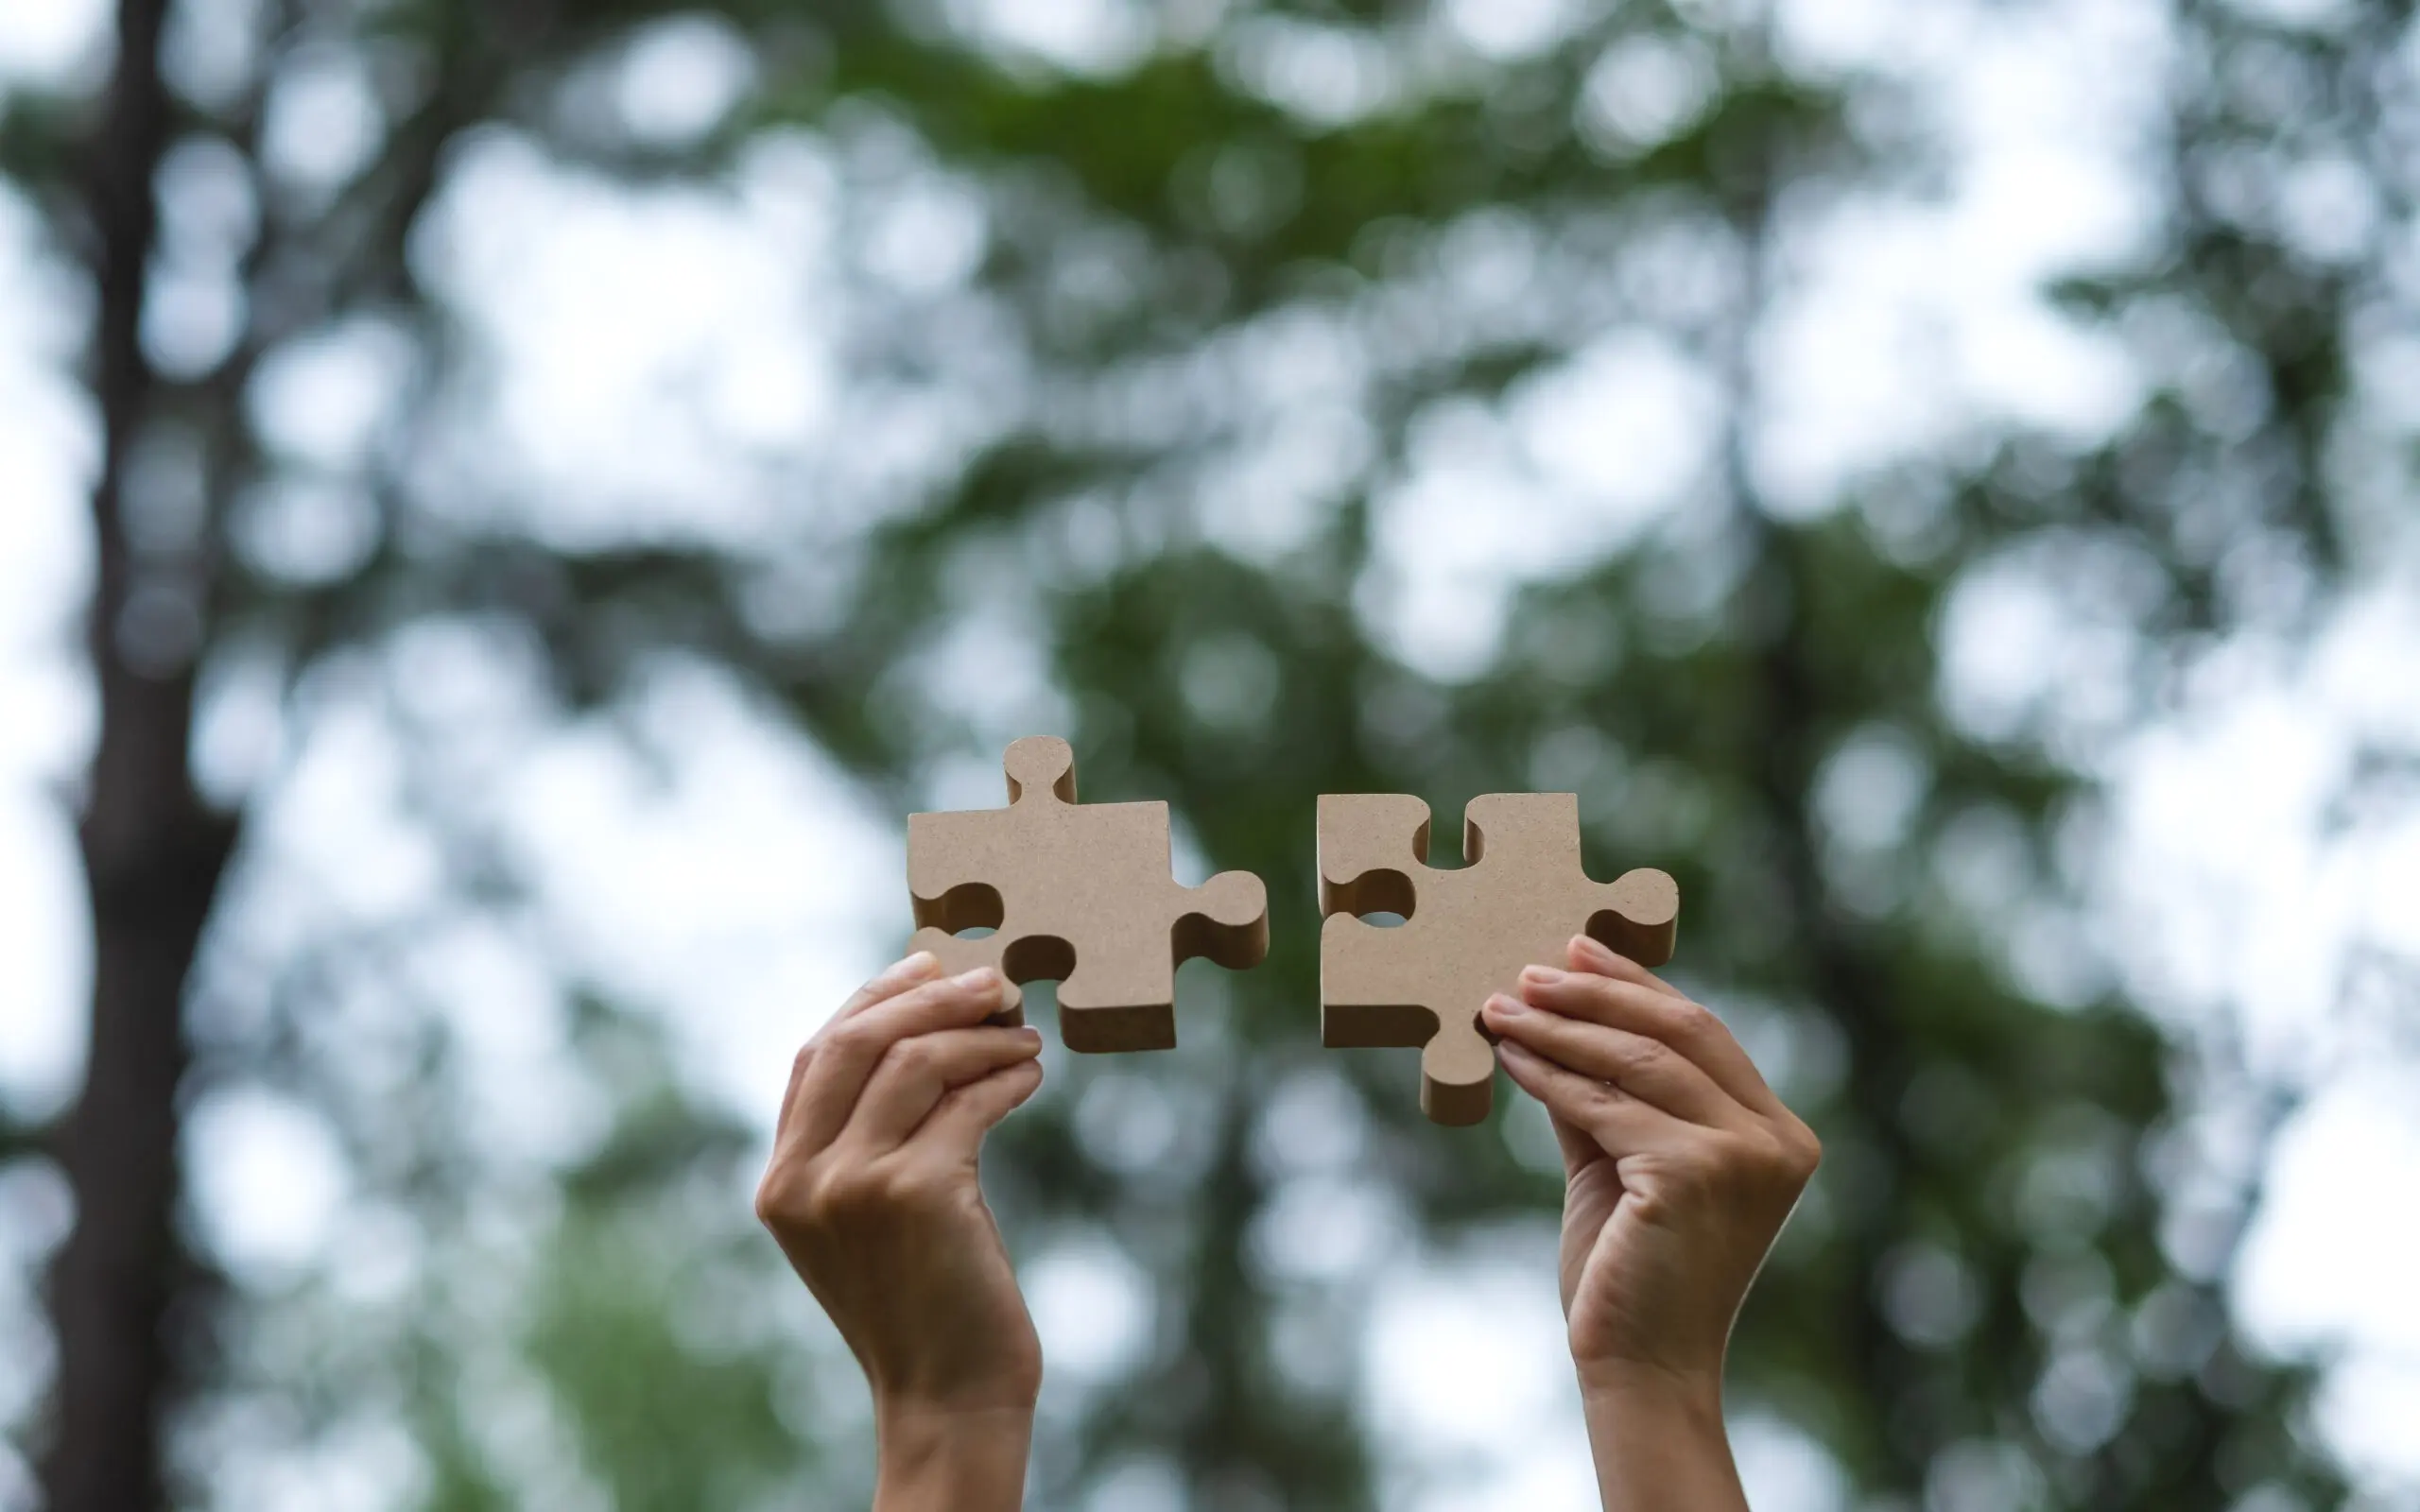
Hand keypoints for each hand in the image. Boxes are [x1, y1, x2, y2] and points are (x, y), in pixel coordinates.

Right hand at [755, 952, 1044, 1507]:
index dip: (874, 997)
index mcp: (780, 1182)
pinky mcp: (916, 1193)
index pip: (817, 1053)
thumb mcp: (867, 1217)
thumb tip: (923, 1025)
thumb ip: (866, 1138)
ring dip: (981, 1035)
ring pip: (917, 1059)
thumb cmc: (925, 1300)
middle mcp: (803, 1180)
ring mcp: (853, 1185)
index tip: (930, 964)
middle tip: (995, 981)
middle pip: (859, 1038)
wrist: (949, 1395)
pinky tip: (1031, 1076)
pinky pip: (969, 1102)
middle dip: (930, 994)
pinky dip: (1007, 1077)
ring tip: (1024, 1037)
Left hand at [1482, 936, 1817, 1509]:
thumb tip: (1557, 1019)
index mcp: (1780, 1136)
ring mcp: (1743, 1155)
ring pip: (1636, 1062)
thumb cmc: (1633, 1276)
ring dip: (1559, 1027)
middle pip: (1680, 1032)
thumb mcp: (1625, 1167)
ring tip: (1501, 1004)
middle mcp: (1778, 1141)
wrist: (1641, 1369)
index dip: (1638, 987)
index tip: (1578, 948)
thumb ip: (1609, 1098)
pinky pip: (1604, 1106)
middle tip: (1531, 968)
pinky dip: (1549, 1075)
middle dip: (1598, 993)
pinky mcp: (1694, 1173)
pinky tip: (1508, 1055)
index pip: (1704, 1035)